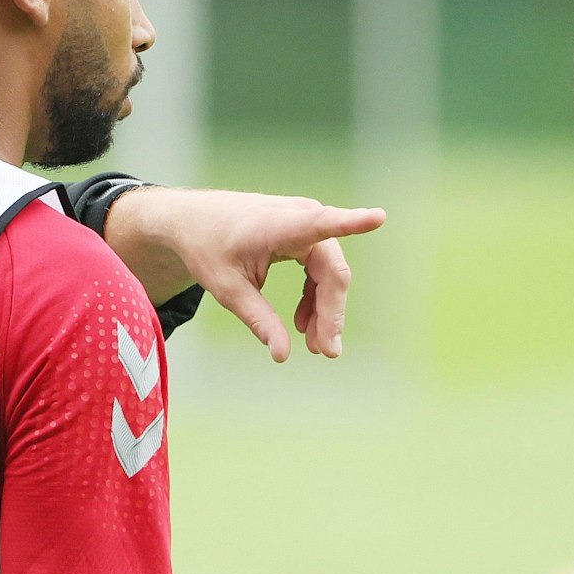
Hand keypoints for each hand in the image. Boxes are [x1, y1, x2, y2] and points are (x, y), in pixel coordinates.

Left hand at [107, 187, 386, 361]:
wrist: (195, 221)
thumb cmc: (208, 248)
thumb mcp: (226, 288)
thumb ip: (258, 319)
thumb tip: (283, 356)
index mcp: (279, 225)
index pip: (321, 223)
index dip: (351, 222)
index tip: (378, 217)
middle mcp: (300, 217)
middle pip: (331, 271)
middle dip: (331, 312)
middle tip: (326, 351)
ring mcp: (307, 224)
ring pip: (330, 274)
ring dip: (325, 310)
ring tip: (315, 345)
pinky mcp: (307, 234)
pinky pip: (320, 270)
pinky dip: (315, 298)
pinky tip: (303, 324)